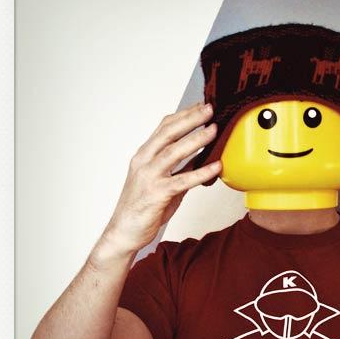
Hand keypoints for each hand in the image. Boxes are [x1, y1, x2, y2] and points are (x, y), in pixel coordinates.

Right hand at [103, 102, 220, 255]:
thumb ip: (179, 170)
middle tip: (210, 109)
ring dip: (196, 139)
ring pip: (174, 152)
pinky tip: (216, 167)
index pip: (164, 128)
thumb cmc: (142, 208)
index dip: (183, 115)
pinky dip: (201, 172)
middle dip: (191, 119)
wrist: (124, 232)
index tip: (201, 107)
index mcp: (144, 156)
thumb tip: (202, 161)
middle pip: (169, 133)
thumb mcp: (162, 183)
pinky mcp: (157, 194)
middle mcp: (144, 162)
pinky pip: (183, 180)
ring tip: (214, 130)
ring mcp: (149, 177)